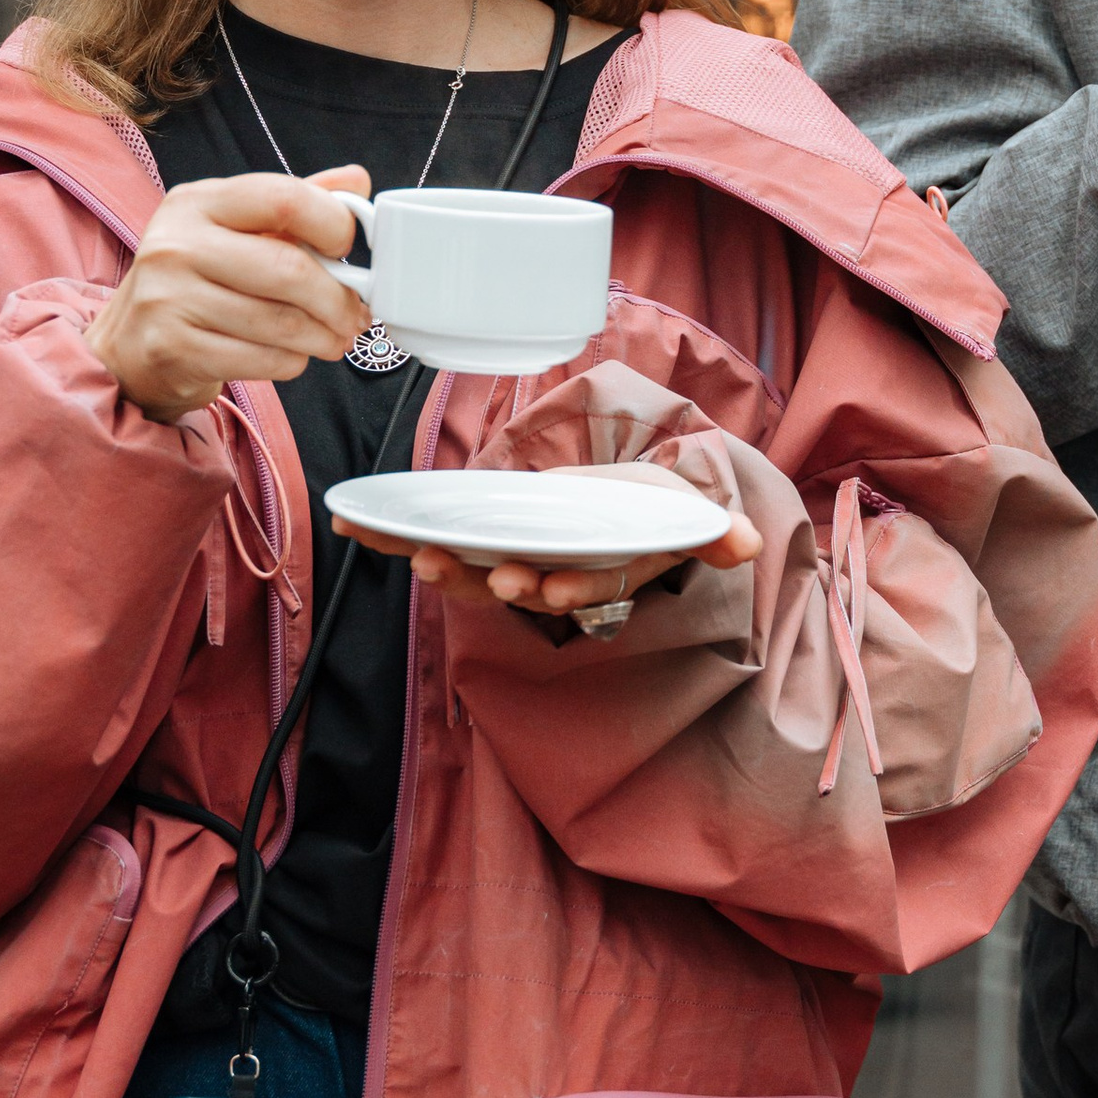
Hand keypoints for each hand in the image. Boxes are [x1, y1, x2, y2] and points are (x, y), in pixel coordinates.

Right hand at [89, 165, 370, 423]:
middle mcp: (176, 244)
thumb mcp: (236, 229)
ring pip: (281, 322)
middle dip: (338, 299)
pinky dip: (292, 362)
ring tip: (333, 339)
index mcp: (197, 202)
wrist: (131, 344)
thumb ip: (294, 203)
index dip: (333, 224)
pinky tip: (292, 355)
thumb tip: (357, 180)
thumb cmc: (196, 280)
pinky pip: (261, 359)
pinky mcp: (173, 348)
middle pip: (289, 269)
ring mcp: (168, 298)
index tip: (347, 249)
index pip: (283, 197)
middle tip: (356, 315)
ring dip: (323, 337)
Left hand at [347, 513, 764, 621]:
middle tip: (447, 567)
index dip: (562, 587)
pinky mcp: (474, 542)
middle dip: (481, 579)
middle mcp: (548, 575)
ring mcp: (507, 562)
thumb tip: (744, 540)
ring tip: (408, 551)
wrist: (615, 510)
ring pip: (467, 571)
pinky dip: (391, 536)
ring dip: (435, 564)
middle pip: (513, 584)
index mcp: (596, 570)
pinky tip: (352, 522)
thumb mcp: (685, 519)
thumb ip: (712, 533)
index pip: (580, 584)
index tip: (543, 587)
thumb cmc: (648, 516)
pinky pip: (430, 542)